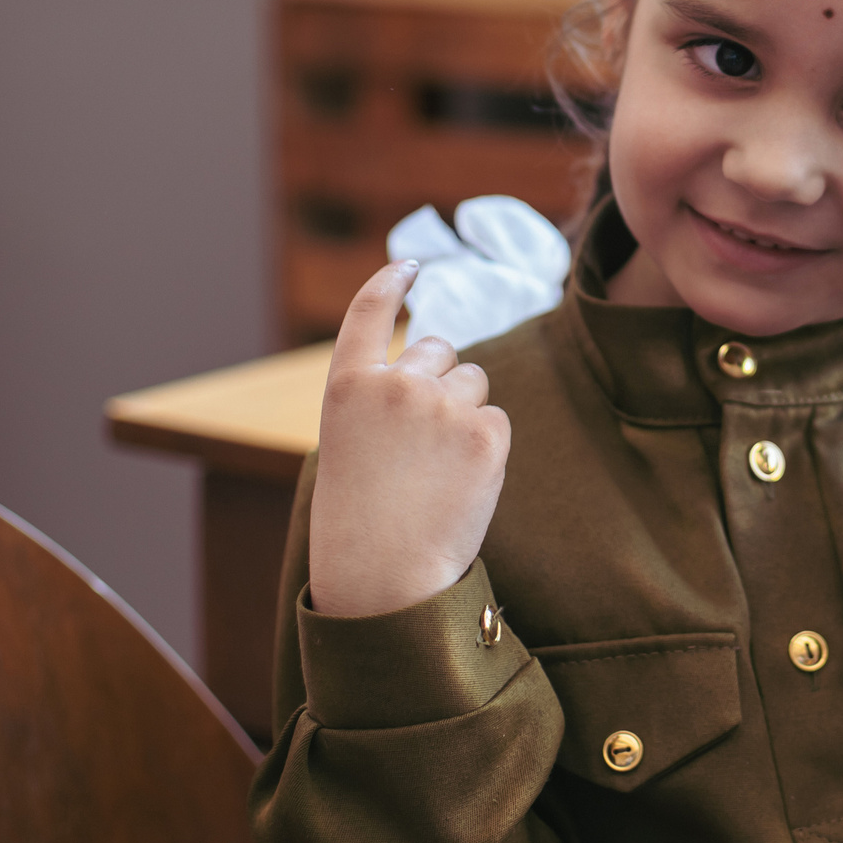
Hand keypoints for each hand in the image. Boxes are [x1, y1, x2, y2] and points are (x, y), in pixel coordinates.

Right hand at [307, 260, 510, 618]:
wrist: (385, 576)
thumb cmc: (362, 521)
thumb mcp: (352, 444)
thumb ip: (384, 399)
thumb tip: (444, 365)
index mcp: (347, 386)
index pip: (369, 312)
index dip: (392, 282)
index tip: (411, 265)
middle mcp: (393, 383)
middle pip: (438, 348)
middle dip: (440, 379)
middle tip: (422, 441)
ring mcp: (440, 404)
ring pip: (474, 381)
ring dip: (465, 412)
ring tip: (437, 468)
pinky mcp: (484, 431)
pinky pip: (496, 418)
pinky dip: (486, 446)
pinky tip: (461, 482)